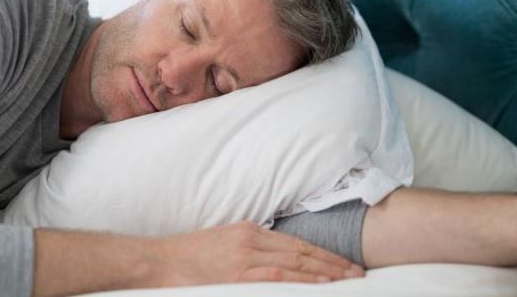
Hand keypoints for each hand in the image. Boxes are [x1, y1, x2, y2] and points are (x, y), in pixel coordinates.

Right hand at [150, 221, 364, 286]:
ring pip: (295, 263)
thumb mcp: (223, 244)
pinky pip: (277, 276)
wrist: (158, 261)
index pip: (296, 242)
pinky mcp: (237, 274)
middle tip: (357, 273)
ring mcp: (245, 257)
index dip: (324, 253)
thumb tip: (277, 259)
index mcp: (249, 231)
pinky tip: (320, 285)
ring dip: (325, 273)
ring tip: (348, 280)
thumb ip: (250, 248)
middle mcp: (251, 240)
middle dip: (333, 263)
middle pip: (302, 251)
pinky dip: (301, 280)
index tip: (344, 263)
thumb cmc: (187, 257)